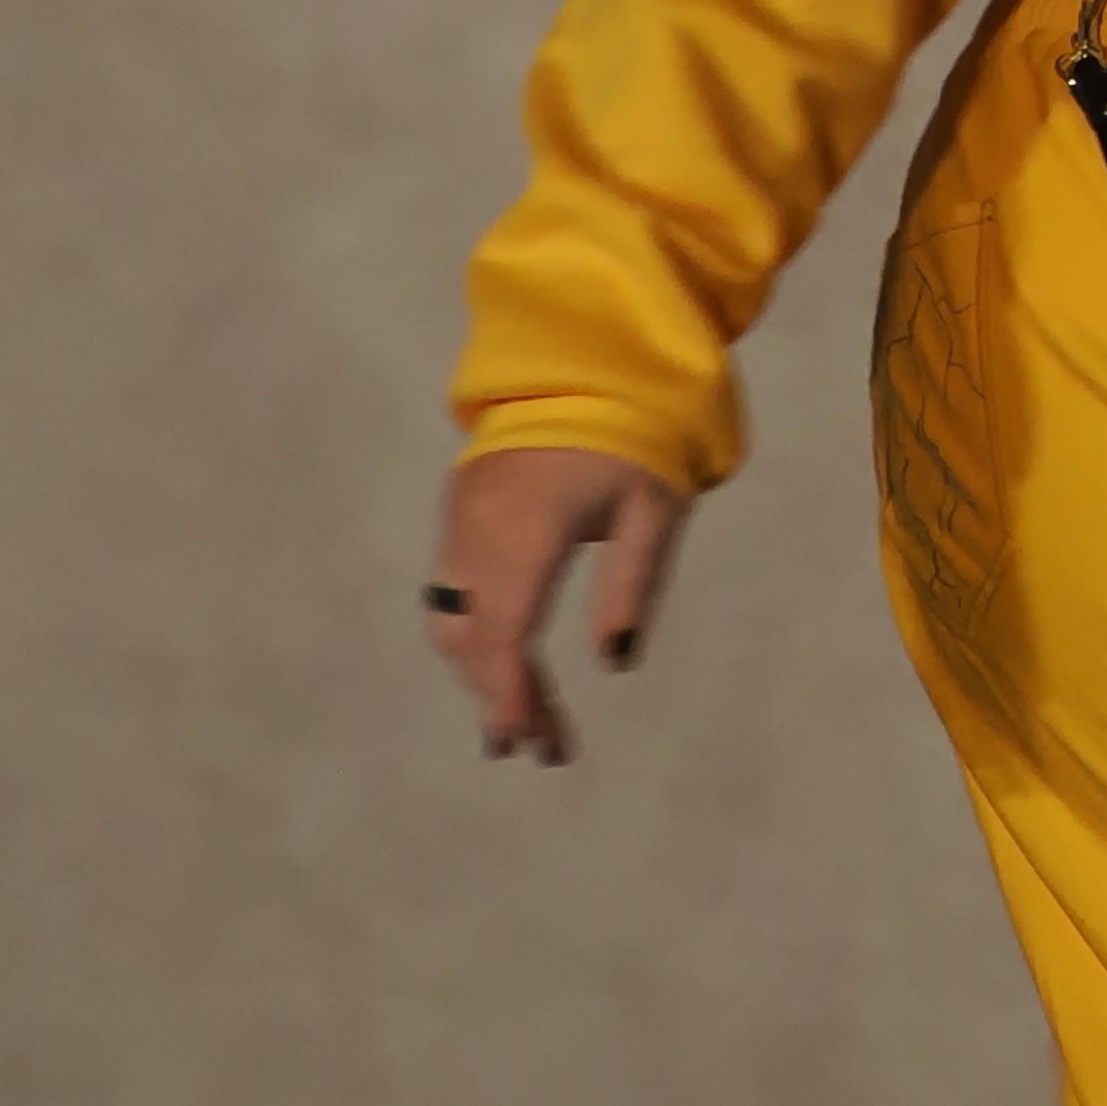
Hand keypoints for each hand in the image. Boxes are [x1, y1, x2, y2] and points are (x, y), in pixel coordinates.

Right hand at [424, 446, 687, 764]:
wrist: (585, 359)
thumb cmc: (634, 433)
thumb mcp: (654, 508)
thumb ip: (632, 585)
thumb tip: (615, 662)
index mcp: (528, 530)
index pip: (505, 635)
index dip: (510, 697)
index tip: (527, 744)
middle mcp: (478, 531)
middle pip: (473, 638)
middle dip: (503, 697)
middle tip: (544, 746)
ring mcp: (460, 518)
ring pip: (453, 619)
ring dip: (483, 670)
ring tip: (525, 717)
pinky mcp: (459, 508)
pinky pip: (452, 589)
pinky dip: (475, 632)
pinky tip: (508, 658)